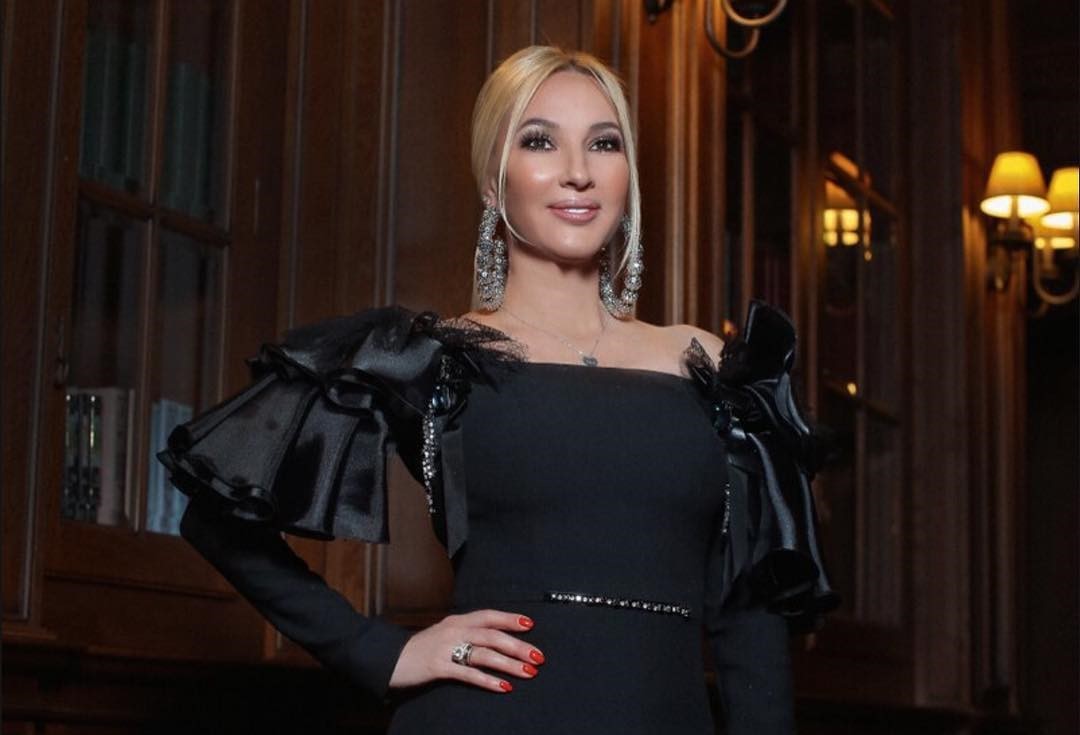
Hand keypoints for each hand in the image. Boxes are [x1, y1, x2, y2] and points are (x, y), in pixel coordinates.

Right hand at [388, 609, 543, 692]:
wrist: (391, 658)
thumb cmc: (422, 648)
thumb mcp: (445, 634)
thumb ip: (466, 634)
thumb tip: (495, 640)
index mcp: (457, 620)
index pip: (488, 616)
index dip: (509, 619)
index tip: (530, 624)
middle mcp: (454, 630)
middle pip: (492, 635)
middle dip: (517, 645)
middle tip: (538, 655)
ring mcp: (446, 648)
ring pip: (484, 654)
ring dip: (509, 663)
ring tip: (528, 672)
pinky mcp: (438, 667)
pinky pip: (468, 674)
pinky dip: (488, 680)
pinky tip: (503, 687)